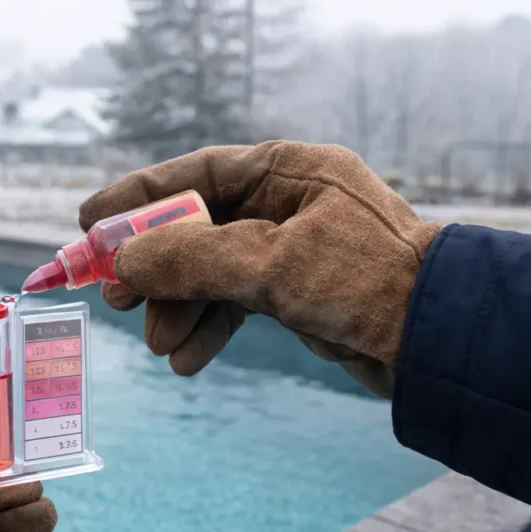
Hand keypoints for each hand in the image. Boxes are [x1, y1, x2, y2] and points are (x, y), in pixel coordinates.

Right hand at [79, 141, 442, 397]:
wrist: (442, 343)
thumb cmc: (366, 283)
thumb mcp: (269, 264)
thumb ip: (190, 259)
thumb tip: (123, 262)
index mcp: (290, 171)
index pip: (197, 174)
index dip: (138, 196)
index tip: (88, 219)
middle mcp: (288, 203)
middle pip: (196, 228)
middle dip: (155, 267)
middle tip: (113, 296)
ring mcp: (292, 249)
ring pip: (212, 272)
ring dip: (179, 308)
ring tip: (157, 343)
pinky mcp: (297, 292)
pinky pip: (235, 303)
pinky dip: (209, 328)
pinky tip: (186, 360)